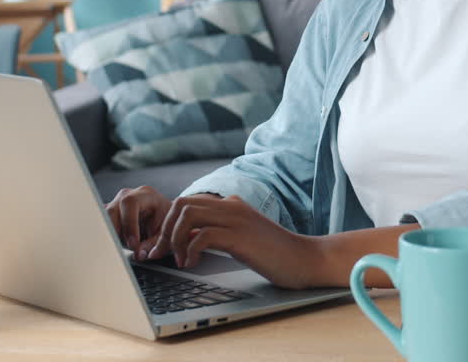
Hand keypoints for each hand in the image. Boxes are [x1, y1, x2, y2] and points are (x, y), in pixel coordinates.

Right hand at [105, 185, 174, 255]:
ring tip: (121, 247)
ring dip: (111, 234)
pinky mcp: (111, 212)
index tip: (133, 244)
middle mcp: (128, 195)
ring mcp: (117, 202)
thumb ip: (153, 244)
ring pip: (104, 218)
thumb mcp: (164, 232)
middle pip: (113, 210)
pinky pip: (103, 222)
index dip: (129, 224)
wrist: (164, 214)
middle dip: (117, 232)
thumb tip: (139, 255)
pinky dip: (107, 234)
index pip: (130, 203)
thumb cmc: (166, 220)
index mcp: (146, 195)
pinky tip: (114, 244)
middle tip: (125, 249)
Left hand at [152, 194, 321, 289]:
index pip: (188, 202)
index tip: (162, 247)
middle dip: (164, 230)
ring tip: (178, 260)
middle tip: (161, 254)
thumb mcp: (242, 238)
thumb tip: (189, 241)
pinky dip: (190, 250)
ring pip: (187, 215)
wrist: (306, 259)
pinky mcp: (240, 237)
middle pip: (181, 203)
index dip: (169, 224)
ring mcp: (236, 219)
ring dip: (174, 239)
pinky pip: (202, 236)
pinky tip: (193, 264)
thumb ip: (220, 233)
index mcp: (231, 205)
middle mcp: (231, 206)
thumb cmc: (276, 254)